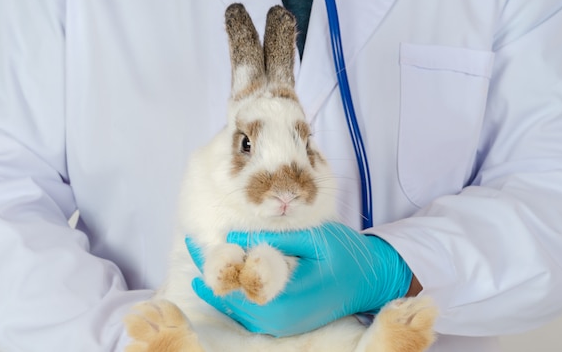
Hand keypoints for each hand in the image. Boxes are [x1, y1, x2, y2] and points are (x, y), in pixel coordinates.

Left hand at [186, 222, 411, 336]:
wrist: (371, 281)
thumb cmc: (346, 256)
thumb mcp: (315, 239)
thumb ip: (276, 239)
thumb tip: (237, 236)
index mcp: (287, 297)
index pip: (237, 282)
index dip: (213, 263)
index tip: (195, 243)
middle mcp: (280, 318)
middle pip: (232, 299)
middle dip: (210, 273)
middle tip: (190, 247)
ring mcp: (282, 324)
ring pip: (238, 309)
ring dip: (218, 286)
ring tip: (199, 261)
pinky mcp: (285, 324)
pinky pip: (250, 314)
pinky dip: (234, 296)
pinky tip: (222, 280)